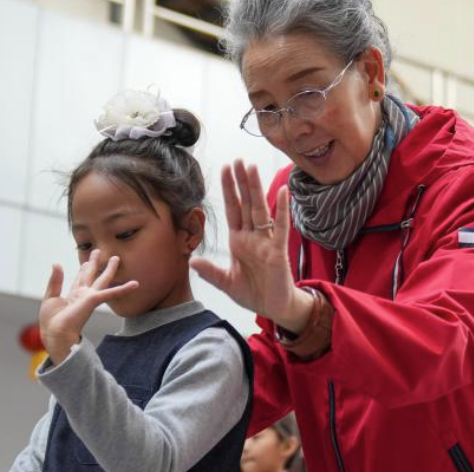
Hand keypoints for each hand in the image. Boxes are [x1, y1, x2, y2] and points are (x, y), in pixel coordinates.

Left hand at [39, 251, 138, 364]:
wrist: (56, 333)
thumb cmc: (51, 321)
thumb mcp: (50, 297)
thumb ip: (55, 280)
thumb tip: (57, 263)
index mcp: (72, 296)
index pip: (79, 280)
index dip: (82, 270)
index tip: (85, 262)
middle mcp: (83, 295)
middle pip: (91, 276)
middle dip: (94, 264)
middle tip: (98, 251)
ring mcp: (90, 297)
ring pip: (102, 280)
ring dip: (109, 269)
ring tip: (115, 258)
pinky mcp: (94, 300)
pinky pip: (111, 292)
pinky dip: (123, 288)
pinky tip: (135, 284)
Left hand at [190, 160, 312, 331]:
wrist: (273, 308)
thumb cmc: (253, 293)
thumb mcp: (226, 283)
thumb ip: (210, 272)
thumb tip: (191, 261)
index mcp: (239, 241)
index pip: (232, 210)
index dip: (229, 191)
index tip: (225, 170)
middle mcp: (252, 237)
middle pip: (246, 204)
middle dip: (241, 183)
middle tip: (238, 160)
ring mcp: (266, 242)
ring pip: (260, 210)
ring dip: (256, 189)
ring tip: (252, 168)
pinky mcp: (279, 251)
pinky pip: (281, 227)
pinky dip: (282, 210)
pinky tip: (282, 192)